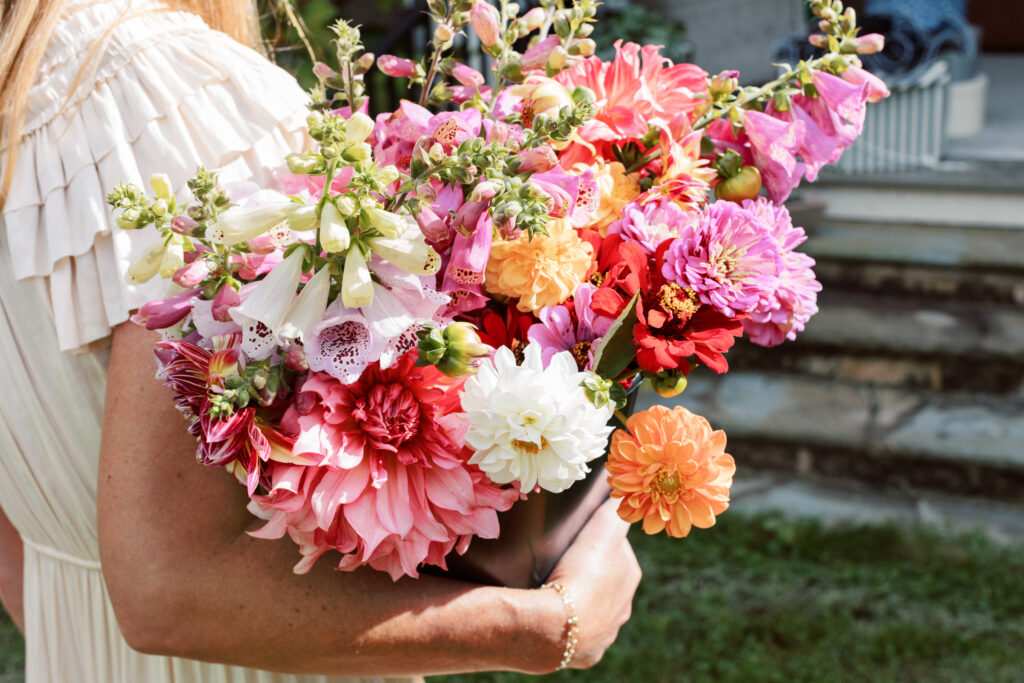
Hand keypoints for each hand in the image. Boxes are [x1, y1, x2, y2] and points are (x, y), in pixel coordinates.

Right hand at [545, 497, 640, 668]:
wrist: (556, 627)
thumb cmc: (582, 573)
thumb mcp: (602, 529)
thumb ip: (615, 507)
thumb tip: (624, 488)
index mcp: (630, 578)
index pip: (618, 550)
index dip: (599, 539)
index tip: (578, 535)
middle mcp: (623, 609)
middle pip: (607, 581)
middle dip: (589, 571)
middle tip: (561, 560)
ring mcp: (604, 635)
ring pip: (593, 610)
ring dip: (579, 599)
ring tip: (553, 587)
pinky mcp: (583, 655)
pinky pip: (575, 635)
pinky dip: (566, 624)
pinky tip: (552, 616)